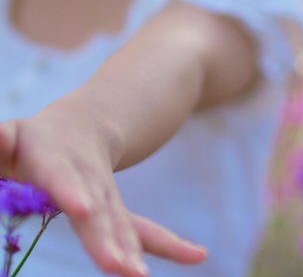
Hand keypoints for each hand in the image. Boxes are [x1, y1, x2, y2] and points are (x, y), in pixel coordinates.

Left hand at [0, 108, 206, 275]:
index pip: (63, 176)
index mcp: (55, 159)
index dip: (74, 192)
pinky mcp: (118, 216)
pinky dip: (171, 246)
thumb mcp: (8, 136)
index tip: (84, 209)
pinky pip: (145, 233)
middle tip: (116, 265)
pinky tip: (198, 256)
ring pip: (122, 226)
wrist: (82, 127)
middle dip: (107, 238)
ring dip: (131, 253)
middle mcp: (88, 179)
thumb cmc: (31, 141)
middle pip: (100, 210)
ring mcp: (107, 199)